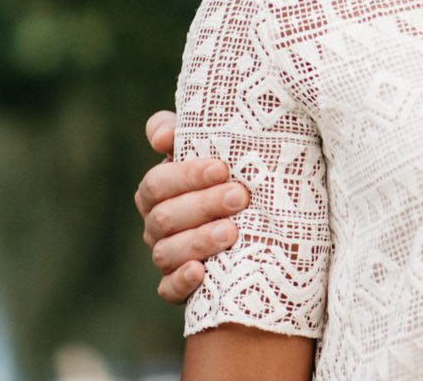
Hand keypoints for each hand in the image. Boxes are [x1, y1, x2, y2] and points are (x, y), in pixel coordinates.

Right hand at [137, 110, 249, 304]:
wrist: (265, 220)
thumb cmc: (237, 174)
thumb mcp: (221, 148)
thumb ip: (191, 132)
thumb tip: (163, 136)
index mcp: (160, 189)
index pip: (158, 183)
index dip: (186, 175)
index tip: (222, 168)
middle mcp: (157, 223)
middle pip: (165, 215)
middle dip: (203, 204)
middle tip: (240, 197)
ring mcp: (167, 256)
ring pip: (166, 252)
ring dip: (198, 241)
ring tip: (232, 232)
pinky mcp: (178, 287)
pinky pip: (168, 290)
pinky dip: (181, 282)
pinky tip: (201, 272)